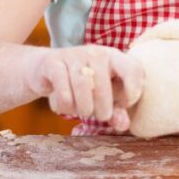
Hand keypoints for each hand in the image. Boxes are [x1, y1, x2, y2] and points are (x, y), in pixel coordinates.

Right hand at [25, 44, 143, 130]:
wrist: (45, 69)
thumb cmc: (83, 86)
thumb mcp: (103, 97)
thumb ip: (116, 112)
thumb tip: (123, 125)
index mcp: (114, 57)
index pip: (133, 68)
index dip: (133, 92)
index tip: (123, 104)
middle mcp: (95, 53)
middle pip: (104, 86)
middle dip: (102, 110)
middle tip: (99, 116)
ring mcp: (73, 55)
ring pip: (82, 87)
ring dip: (83, 108)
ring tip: (82, 112)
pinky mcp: (52, 63)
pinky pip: (62, 88)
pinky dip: (65, 104)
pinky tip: (65, 106)